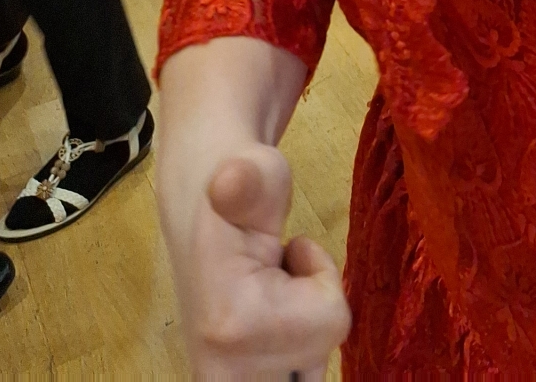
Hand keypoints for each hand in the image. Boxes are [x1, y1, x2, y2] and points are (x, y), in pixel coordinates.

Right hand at [166, 142, 349, 377]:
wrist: (204, 209)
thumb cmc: (243, 186)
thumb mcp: (258, 175)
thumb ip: (250, 184)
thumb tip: (228, 182)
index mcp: (230, 325)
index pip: (331, 324)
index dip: (323, 279)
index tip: (291, 250)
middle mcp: (220, 371)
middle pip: (317, 360)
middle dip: (312, 321)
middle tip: (280, 282)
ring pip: (305, 375)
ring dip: (303, 338)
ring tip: (273, 300)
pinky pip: (295, 377)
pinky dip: (294, 354)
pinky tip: (271, 325)